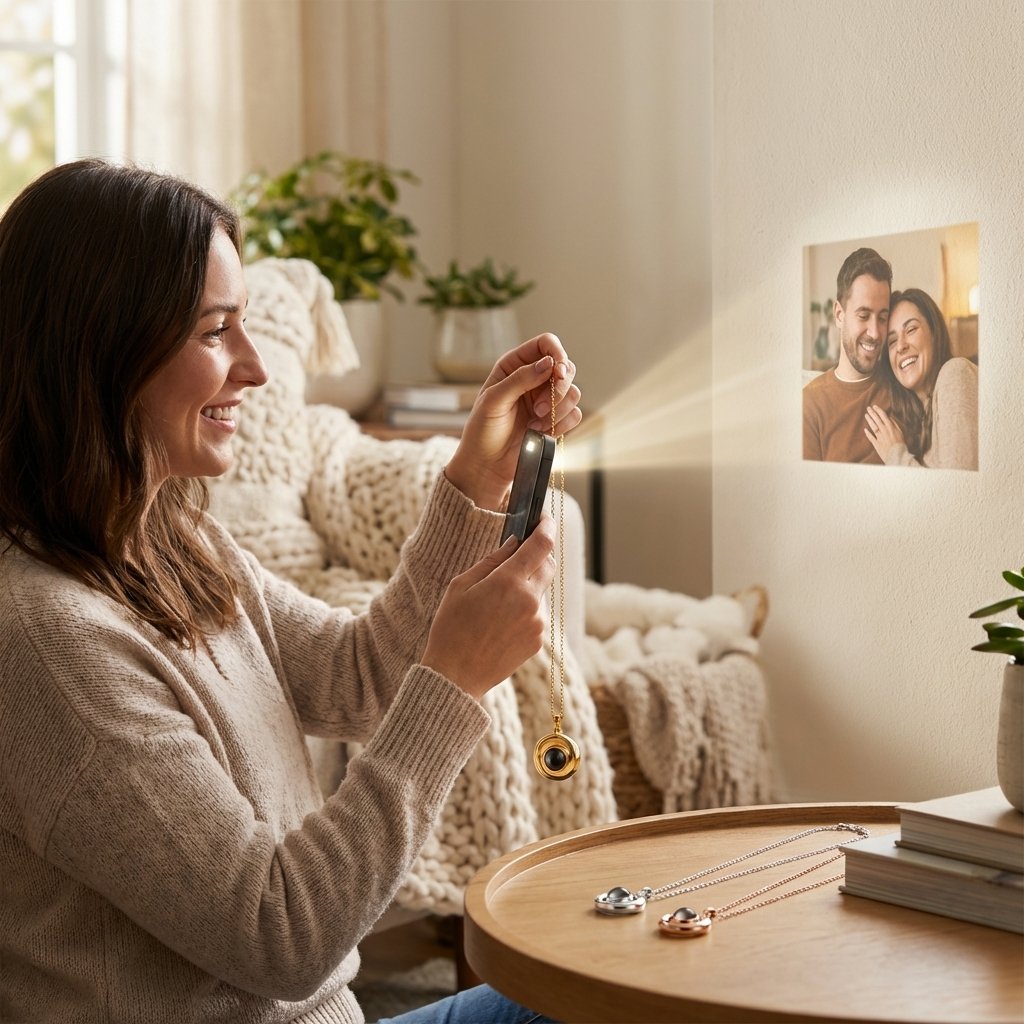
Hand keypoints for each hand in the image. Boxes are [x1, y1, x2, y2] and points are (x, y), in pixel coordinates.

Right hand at [420, 516, 555, 699]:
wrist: (456, 676)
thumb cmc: (451, 628)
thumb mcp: (460, 586)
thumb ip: (491, 561)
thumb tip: (514, 543)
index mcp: (508, 582)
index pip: (541, 544)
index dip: (547, 526)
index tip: (545, 518)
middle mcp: (529, 600)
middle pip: (548, 564)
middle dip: (538, 554)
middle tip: (519, 554)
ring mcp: (537, 622)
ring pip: (541, 590)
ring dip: (528, 584)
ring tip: (497, 601)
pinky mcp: (538, 638)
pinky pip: (537, 613)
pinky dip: (525, 608)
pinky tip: (500, 621)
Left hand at [444, 333, 580, 510]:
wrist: (487, 465)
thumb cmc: (482, 431)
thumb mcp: (493, 401)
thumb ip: (520, 379)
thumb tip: (549, 363)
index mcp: (515, 366)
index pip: (545, 344)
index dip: (557, 352)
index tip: (558, 371)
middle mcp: (534, 379)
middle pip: (566, 367)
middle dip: (559, 387)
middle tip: (540, 408)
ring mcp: (546, 400)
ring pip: (574, 391)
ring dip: (558, 409)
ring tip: (535, 423)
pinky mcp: (555, 420)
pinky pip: (575, 414)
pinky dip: (562, 424)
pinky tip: (542, 432)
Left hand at [864, 405, 904, 461]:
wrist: (897, 455)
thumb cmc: (901, 444)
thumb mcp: (900, 432)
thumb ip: (895, 425)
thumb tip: (890, 418)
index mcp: (890, 427)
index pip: (883, 416)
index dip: (878, 411)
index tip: (874, 406)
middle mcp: (884, 431)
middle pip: (877, 420)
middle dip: (872, 413)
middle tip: (868, 408)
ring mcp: (879, 437)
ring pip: (873, 426)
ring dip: (869, 420)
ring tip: (866, 415)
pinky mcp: (876, 444)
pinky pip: (871, 437)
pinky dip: (868, 433)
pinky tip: (865, 429)